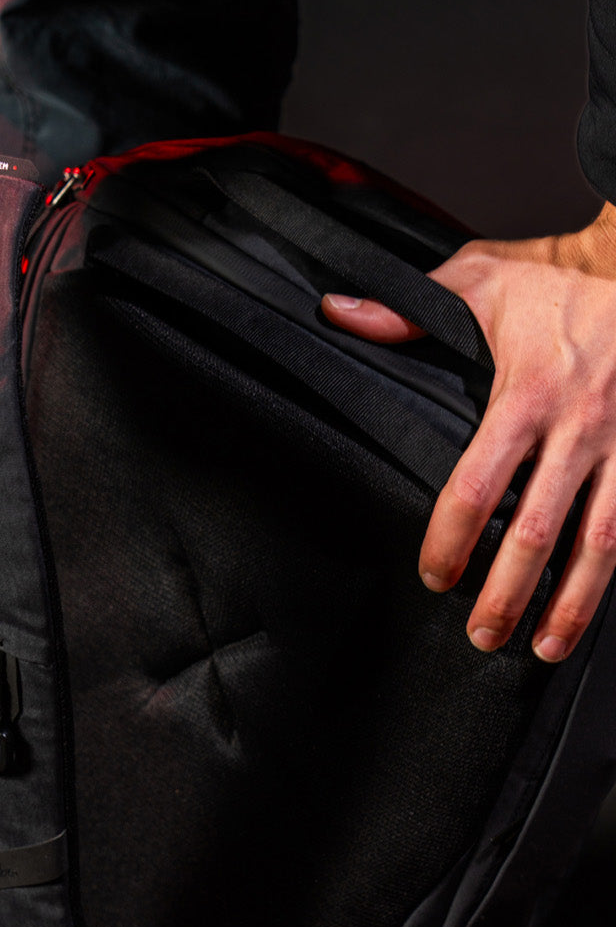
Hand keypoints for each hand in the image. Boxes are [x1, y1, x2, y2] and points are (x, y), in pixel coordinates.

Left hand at [322, 203, 615, 662]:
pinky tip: (594, 611)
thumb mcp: (482, 281)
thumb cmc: (559, 286)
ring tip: (544, 645)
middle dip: (508, 591)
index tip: (434, 573)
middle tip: (481, 633)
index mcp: (527, 394)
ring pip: (602, 542)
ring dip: (574, 602)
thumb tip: (337, 313)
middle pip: (538, 530)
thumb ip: (408, 309)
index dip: (450, 539)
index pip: (477, 485)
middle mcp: (579, 427)